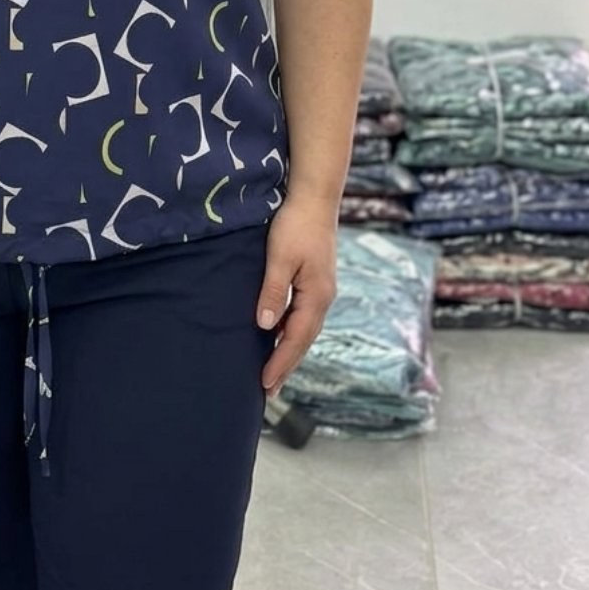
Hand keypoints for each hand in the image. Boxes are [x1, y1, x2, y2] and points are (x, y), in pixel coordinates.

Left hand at [255, 194, 337, 397]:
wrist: (314, 198)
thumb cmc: (295, 225)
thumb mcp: (280, 258)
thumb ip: (273, 292)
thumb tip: (266, 327)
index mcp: (317, 296)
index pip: (296, 339)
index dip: (280, 363)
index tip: (265, 384)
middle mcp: (323, 298)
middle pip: (303, 340)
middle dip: (286, 365)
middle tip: (268, 391)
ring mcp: (321, 290)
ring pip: (304, 329)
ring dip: (289, 351)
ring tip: (272, 372)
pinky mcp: (315, 281)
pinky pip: (302, 316)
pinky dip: (291, 332)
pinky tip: (278, 336)